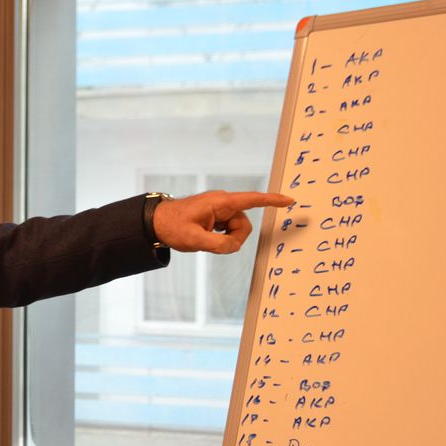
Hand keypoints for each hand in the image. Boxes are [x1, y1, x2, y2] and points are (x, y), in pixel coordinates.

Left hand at [152, 191, 292, 254]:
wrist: (157, 222)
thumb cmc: (173, 226)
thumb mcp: (194, 240)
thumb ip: (218, 244)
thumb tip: (234, 246)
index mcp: (220, 203)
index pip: (252, 200)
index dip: (271, 200)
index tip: (288, 199)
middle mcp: (223, 203)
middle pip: (244, 224)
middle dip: (234, 238)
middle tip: (213, 244)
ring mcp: (220, 210)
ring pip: (237, 229)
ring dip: (226, 239)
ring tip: (206, 239)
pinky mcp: (217, 216)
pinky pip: (229, 229)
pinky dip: (222, 237)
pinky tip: (207, 237)